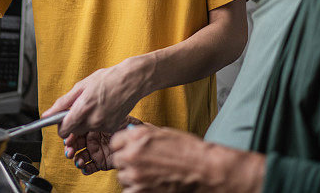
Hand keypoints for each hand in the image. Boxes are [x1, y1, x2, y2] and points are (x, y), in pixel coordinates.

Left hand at [43, 57, 150, 136]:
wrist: (131, 80)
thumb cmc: (107, 79)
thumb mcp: (81, 86)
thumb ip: (63, 102)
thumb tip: (47, 114)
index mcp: (83, 108)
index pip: (64, 130)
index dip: (61, 126)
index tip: (62, 121)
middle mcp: (94, 120)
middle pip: (74, 132)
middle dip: (73, 124)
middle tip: (79, 110)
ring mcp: (104, 125)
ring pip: (87, 131)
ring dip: (86, 123)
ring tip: (94, 107)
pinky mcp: (113, 127)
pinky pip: (99, 129)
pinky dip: (98, 122)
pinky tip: (103, 110)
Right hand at [64, 116, 142, 174]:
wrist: (138, 142)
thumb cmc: (129, 126)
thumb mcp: (119, 118)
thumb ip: (108, 115)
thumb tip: (89, 112)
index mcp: (92, 128)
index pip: (77, 131)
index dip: (70, 136)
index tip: (67, 139)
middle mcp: (91, 139)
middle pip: (75, 144)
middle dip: (70, 148)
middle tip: (70, 151)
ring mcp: (95, 151)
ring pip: (80, 156)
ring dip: (77, 159)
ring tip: (79, 161)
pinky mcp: (100, 162)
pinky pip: (90, 166)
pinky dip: (85, 168)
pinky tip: (85, 168)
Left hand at [110, 125, 265, 192]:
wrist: (204, 170)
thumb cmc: (188, 150)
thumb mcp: (164, 133)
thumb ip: (144, 133)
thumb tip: (130, 133)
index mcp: (137, 136)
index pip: (115, 142)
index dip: (123, 146)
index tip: (130, 150)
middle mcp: (132, 155)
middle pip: (117, 160)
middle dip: (127, 162)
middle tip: (144, 165)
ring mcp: (135, 176)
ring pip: (123, 177)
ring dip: (133, 177)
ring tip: (151, 176)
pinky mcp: (140, 192)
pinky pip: (128, 192)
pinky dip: (137, 190)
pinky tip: (150, 185)